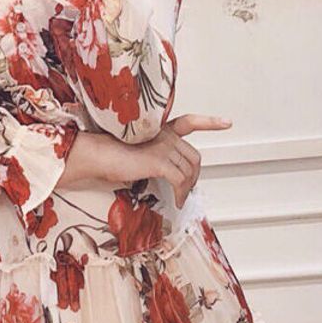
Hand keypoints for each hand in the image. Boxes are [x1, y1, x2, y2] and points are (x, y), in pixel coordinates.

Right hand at [61, 114, 231, 207]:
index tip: (226, 122)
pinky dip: (181, 193)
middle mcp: (164, 134)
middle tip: (186, 188)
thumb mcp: (135, 152)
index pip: (189, 122)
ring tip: (179, 198)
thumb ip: (151, 155)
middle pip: (193, 156)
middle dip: (194, 175)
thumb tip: (163, 175)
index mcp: (158, 129)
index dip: (209, 122)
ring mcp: (163, 146)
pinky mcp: (159, 160)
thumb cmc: (107, 156)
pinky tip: (176, 200)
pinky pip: (180, 180)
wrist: (95, 154)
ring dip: (187, 188)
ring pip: (188, 170)